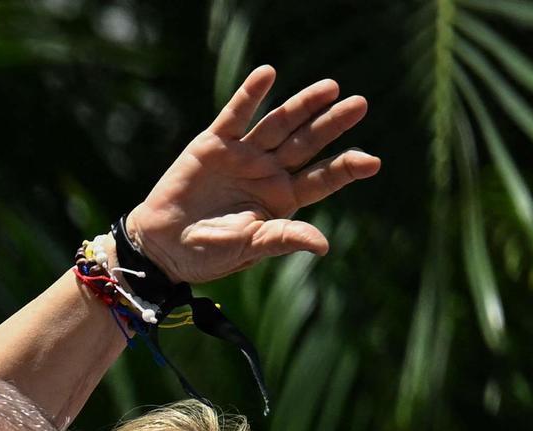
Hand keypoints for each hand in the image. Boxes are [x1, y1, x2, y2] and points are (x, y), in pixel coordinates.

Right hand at [122, 66, 382, 283]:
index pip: (321, 178)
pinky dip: (251, 95)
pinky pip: (237, 115)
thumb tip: (323, 245)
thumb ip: (283, 238)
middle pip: (307, 143)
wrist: (161, 247)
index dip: (346, 167)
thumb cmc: (207, 254)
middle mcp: (268, 172)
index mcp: (283, 199)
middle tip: (359, 105)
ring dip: (303, 105)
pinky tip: (268, 74)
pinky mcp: (215, 143)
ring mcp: (244, 154)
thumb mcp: (248, 248)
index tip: (371, 161)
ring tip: (329, 88)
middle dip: (332, 124)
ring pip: (279, 124)